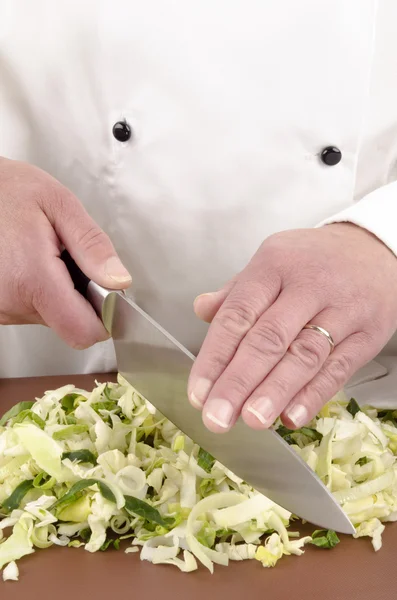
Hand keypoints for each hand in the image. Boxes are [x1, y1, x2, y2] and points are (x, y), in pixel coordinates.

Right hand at [0, 158, 130, 347]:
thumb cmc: (9, 191)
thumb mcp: (60, 205)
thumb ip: (93, 245)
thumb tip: (119, 280)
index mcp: (32, 278)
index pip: (83, 331)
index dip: (104, 317)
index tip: (106, 292)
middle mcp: (11, 302)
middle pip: (69, 324)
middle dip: (81, 296)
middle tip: (67, 258)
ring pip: (50, 317)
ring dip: (58, 292)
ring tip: (43, 256)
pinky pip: (30, 310)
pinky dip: (38, 292)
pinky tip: (28, 264)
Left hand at [188, 223, 396, 431]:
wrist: (374, 249)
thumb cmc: (313, 262)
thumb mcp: (272, 262)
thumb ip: (236, 291)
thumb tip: (201, 309)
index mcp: (273, 264)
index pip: (238, 314)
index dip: (215, 357)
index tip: (198, 392)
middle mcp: (307, 284)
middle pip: (268, 338)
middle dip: (238, 382)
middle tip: (217, 417)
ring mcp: (341, 308)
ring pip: (304, 355)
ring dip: (275, 392)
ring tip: (252, 420)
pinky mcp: (368, 333)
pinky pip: (339, 367)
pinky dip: (314, 394)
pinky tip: (292, 416)